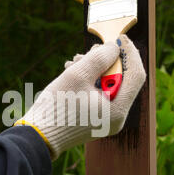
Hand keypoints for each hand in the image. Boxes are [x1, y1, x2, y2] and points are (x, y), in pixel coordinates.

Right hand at [15, 35, 145, 159]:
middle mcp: (116, 117)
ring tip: (73, 63)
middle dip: (106, 61)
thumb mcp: (77, 75)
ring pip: (108, 84)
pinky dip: (88, 81)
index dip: (130, 53)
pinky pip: (98, 93)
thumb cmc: (56, 109)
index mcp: (117, 110)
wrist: (37, 136)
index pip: (136, 75)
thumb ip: (99, 58)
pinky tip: (72, 73)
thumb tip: (115, 47)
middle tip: (88, 52)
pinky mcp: (95, 118)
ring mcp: (106, 119)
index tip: (120, 38)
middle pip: (122, 79)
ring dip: (94, 69)